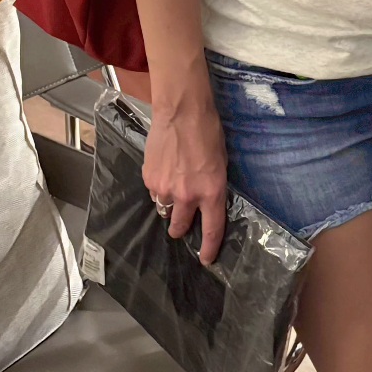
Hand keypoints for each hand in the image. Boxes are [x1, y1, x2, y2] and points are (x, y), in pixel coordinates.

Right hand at [142, 88, 227, 265]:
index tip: (206, 259)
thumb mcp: (221, 162)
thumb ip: (213, 186)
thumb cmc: (208, 132)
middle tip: (182, 224)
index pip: (211, 229)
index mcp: (212, 192)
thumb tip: (206, 200)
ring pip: (164, 209)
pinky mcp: (149, 178)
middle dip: (181, 229)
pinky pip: (154, 192)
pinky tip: (165, 170)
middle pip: (180, 227)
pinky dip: (159, 188)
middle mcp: (188, 195)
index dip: (209, 248)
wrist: (182, 112)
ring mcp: (165, 188)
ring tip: (174, 184)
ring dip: (169, 204)